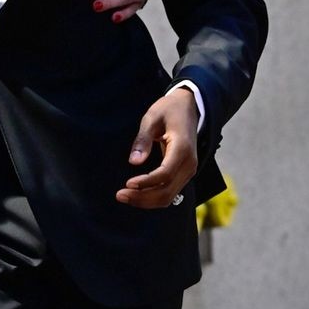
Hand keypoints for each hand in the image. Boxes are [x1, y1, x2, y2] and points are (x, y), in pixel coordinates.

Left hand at [117, 88, 198, 208]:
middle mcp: (189, 164)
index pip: (165, 174)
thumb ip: (143, 139)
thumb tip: (133, 162)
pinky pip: (169, 193)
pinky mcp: (183, 175)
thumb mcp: (152, 118)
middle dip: (142, 197)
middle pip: (166, 191)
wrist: (188, 107)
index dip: (146, 182)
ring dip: (146, 201)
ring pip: (168, 197)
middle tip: (119, 195)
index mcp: (182, 148)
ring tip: (124, 196)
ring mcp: (188, 171)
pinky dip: (152, 198)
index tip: (127, 183)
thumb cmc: (168, 110)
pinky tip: (136, 194)